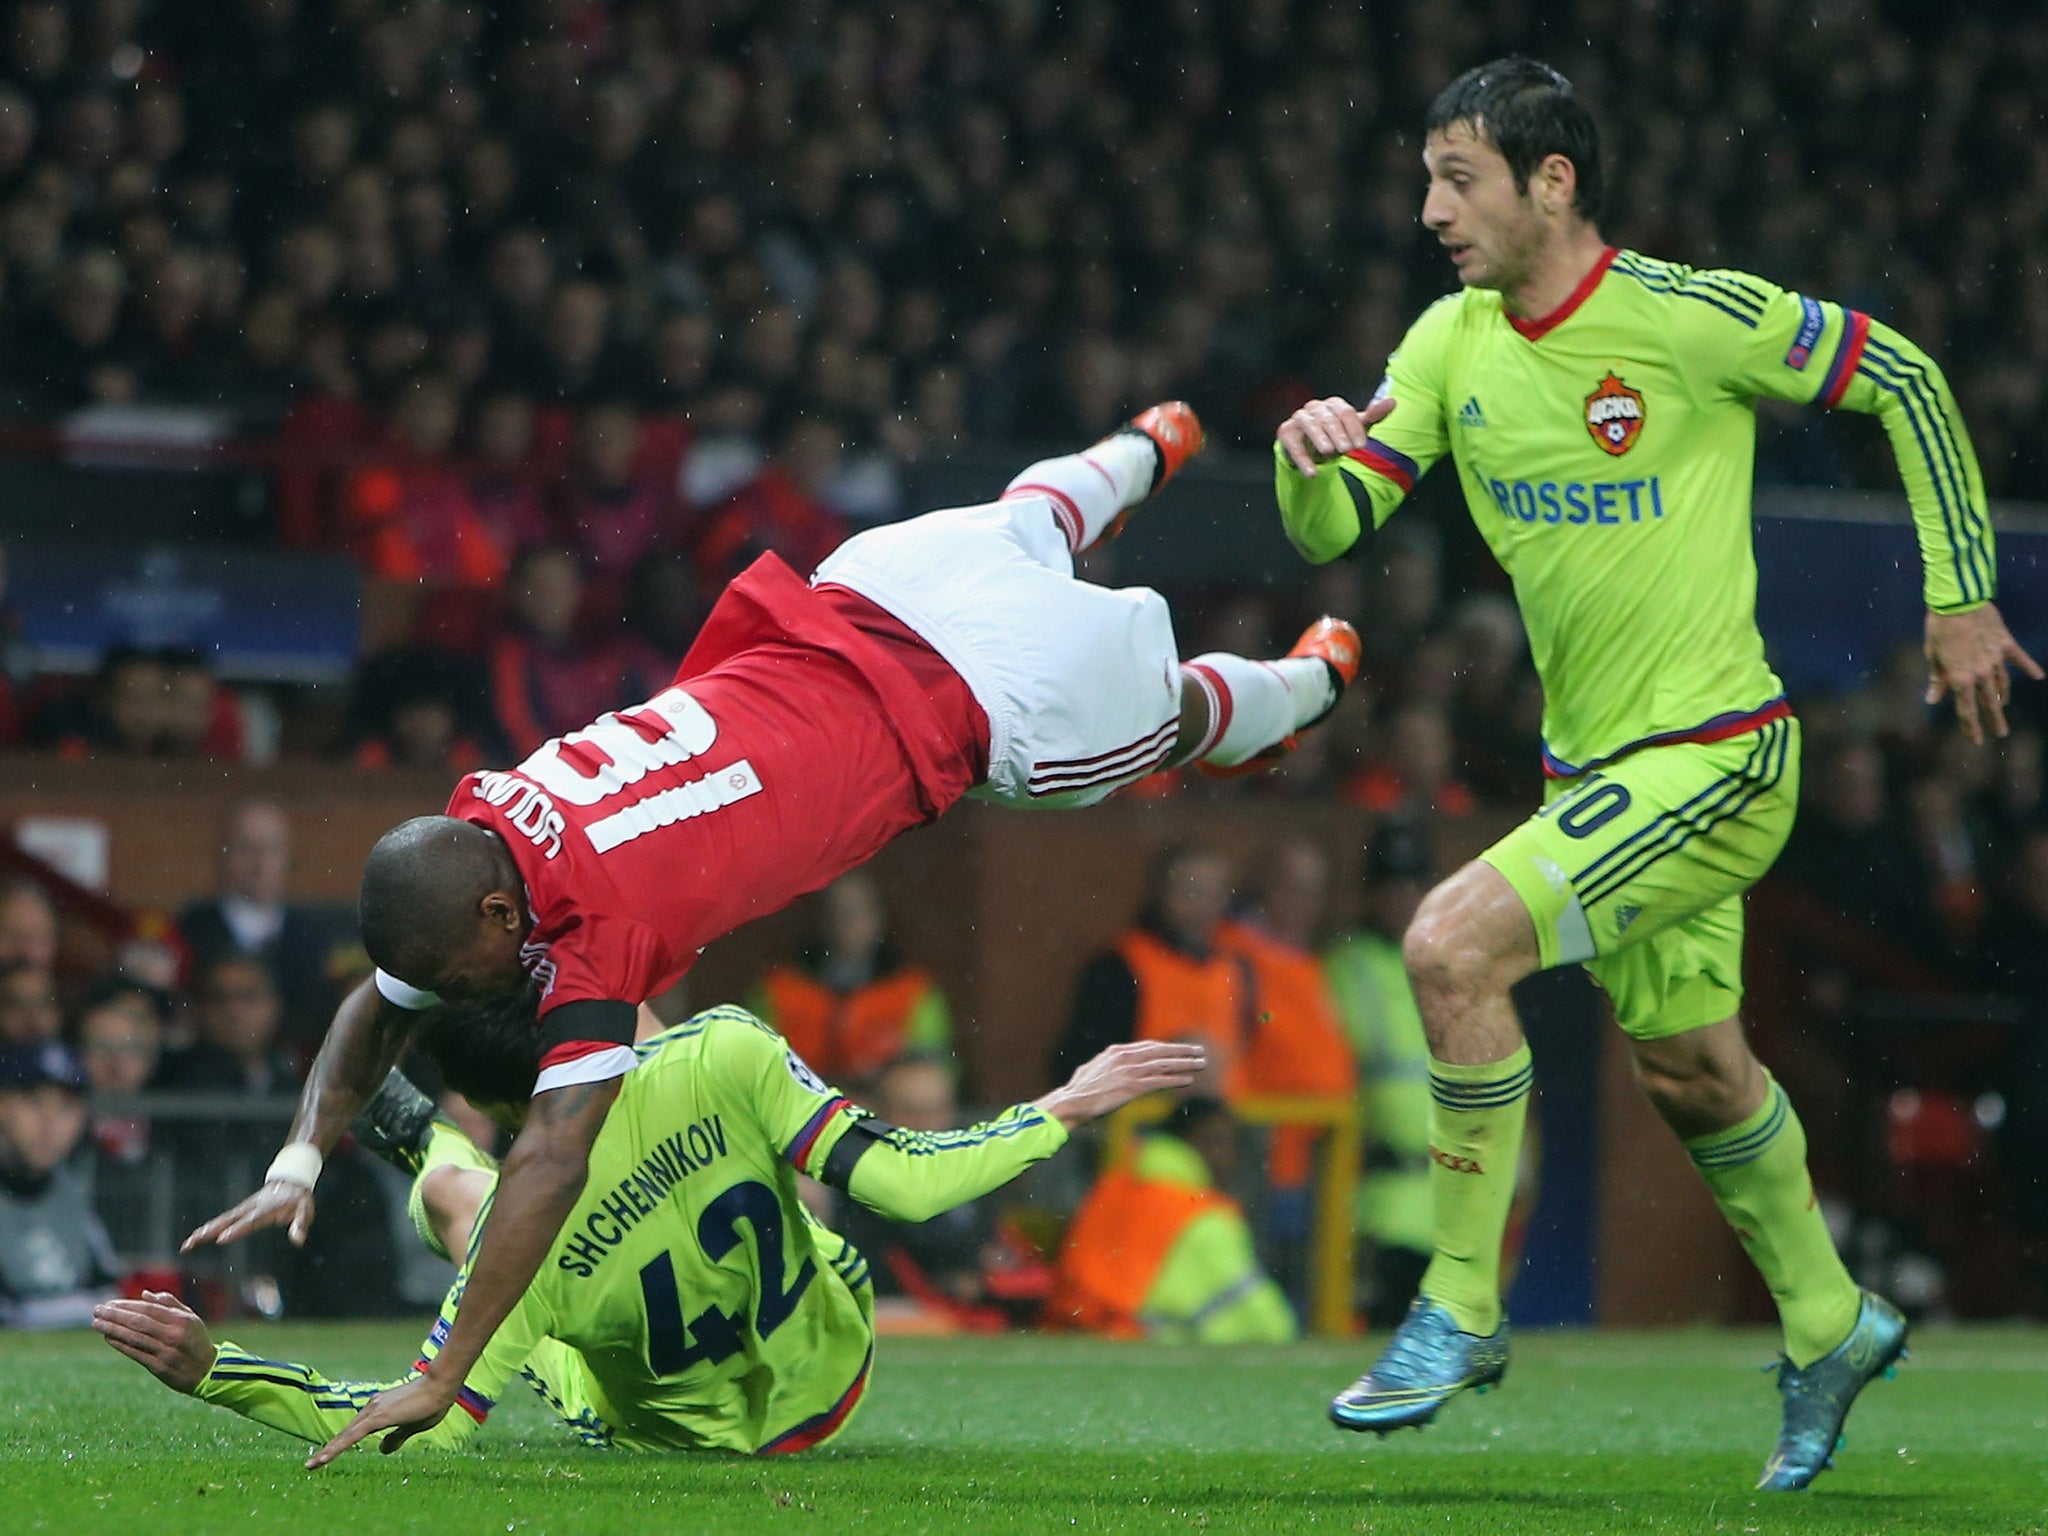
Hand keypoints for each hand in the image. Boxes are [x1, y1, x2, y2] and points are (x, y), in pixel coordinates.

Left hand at [93, 1291, 215, 1393]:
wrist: (208, 1371)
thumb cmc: (196, 1340)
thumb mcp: (191, 1318)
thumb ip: (170, 1304)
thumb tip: (144, 1295)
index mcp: (182, 1320)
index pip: (149, 1310)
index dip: (127, 1306)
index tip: (109, 1304)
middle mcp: (174, 1335)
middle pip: (139, 1322)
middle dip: (115, 1316)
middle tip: (97, 1311)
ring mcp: (166, 1352)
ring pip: (135, 1338)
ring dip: (113, 1330)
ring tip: (97, 1323)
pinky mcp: (159, 1367)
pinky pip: (136, 1354)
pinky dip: (120, 1345)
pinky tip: (108, 1338)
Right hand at [181, 1179, 314, 1252]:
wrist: (290, 1181)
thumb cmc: (298, 1198)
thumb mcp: (305, 1210)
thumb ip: (300, 1224)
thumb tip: (298, 1240)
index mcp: (266, 1209)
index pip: (250, 1221)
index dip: (237, 1229)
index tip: (221, 1239)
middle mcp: (250, 1208)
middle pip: (227, 1220)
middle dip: (210, 1231)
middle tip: (194, 1241)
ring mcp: (243, 1209)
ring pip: (221, 1220)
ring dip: (204, 1231)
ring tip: (188, 1244)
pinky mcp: (240, 1211)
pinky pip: (222, 1220)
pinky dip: (209, 1228)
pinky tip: (197, 1237)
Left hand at [307, 1373, 454, 1467]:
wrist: (441, 1384)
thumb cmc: (432, 1402)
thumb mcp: (412, 1425)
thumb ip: (396, 1437)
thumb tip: (381, 1450)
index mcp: (379, 1409)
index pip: (355, 1430)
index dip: (340, 1443)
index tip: (326, 1455)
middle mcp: (372, 1407)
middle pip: (346, 1433)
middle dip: (328, 1449)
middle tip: (311, 1464)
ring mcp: (374, 1411)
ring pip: (346, 1435)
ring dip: (328, 1450)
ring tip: (312, 1465)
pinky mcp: (378, 1417)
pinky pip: (352, 1436)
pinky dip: (336, 1448)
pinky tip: (324, 1459)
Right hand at [1036, 1040, 1206, 1129]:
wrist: (1072, 1101)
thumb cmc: (1078, 1090)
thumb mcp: (1093, 1069)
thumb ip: (1107, 1064)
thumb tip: (1111, 1064)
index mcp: (1116, 1051)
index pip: (1148, 1046)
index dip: (1166, 1048)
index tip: (1179, 1049)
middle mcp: (1125, 1057)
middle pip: (1160, 1051)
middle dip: (1182, 1051)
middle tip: (1199, 1051)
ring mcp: (1130, 1072)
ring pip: (1164, 1064)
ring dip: (1185, 1064)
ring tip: (1201, 1063)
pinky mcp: (1133, 1088)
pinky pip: (1160, 1081)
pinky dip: (1175, 1080)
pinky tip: (1188, 1080)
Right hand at [1277, 395, 1395, 475]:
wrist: (1314, 451)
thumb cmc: (1338, 437)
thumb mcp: (1358, 429)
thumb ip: (1374, 416)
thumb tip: (1393, 401)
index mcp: (1334, 404)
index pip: (1345, 412)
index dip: (1354, 428)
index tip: (1362, 445)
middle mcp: (1315, 407)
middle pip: (1328, 418)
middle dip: (1338, 434)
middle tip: (1347, 450)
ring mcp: (1299, 418)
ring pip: (1309, 425)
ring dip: (1319, 439)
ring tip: (1329, 452)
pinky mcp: (1286, 432)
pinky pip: (1293, 444)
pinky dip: (1302, 460)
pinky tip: (1312, 473)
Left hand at [1925, 603, 2043, 742]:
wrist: (1958, 602)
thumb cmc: (1939, 628)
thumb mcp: (1932, 655)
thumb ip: (1937, 679)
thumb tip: (1932, 700)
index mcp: (1960, 678)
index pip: (1966, 710)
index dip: (1971, 727)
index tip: (1977, 741)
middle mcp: (1981, 673)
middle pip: (1989, 702)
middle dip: (1994, 720)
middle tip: (2001, 734)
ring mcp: (1996, 659)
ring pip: (2002, 683)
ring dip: (2003, 696)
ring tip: (2003, 705)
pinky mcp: (2006, 644)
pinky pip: (2019, 659)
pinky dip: (2029, 668)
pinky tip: (2039, 676)